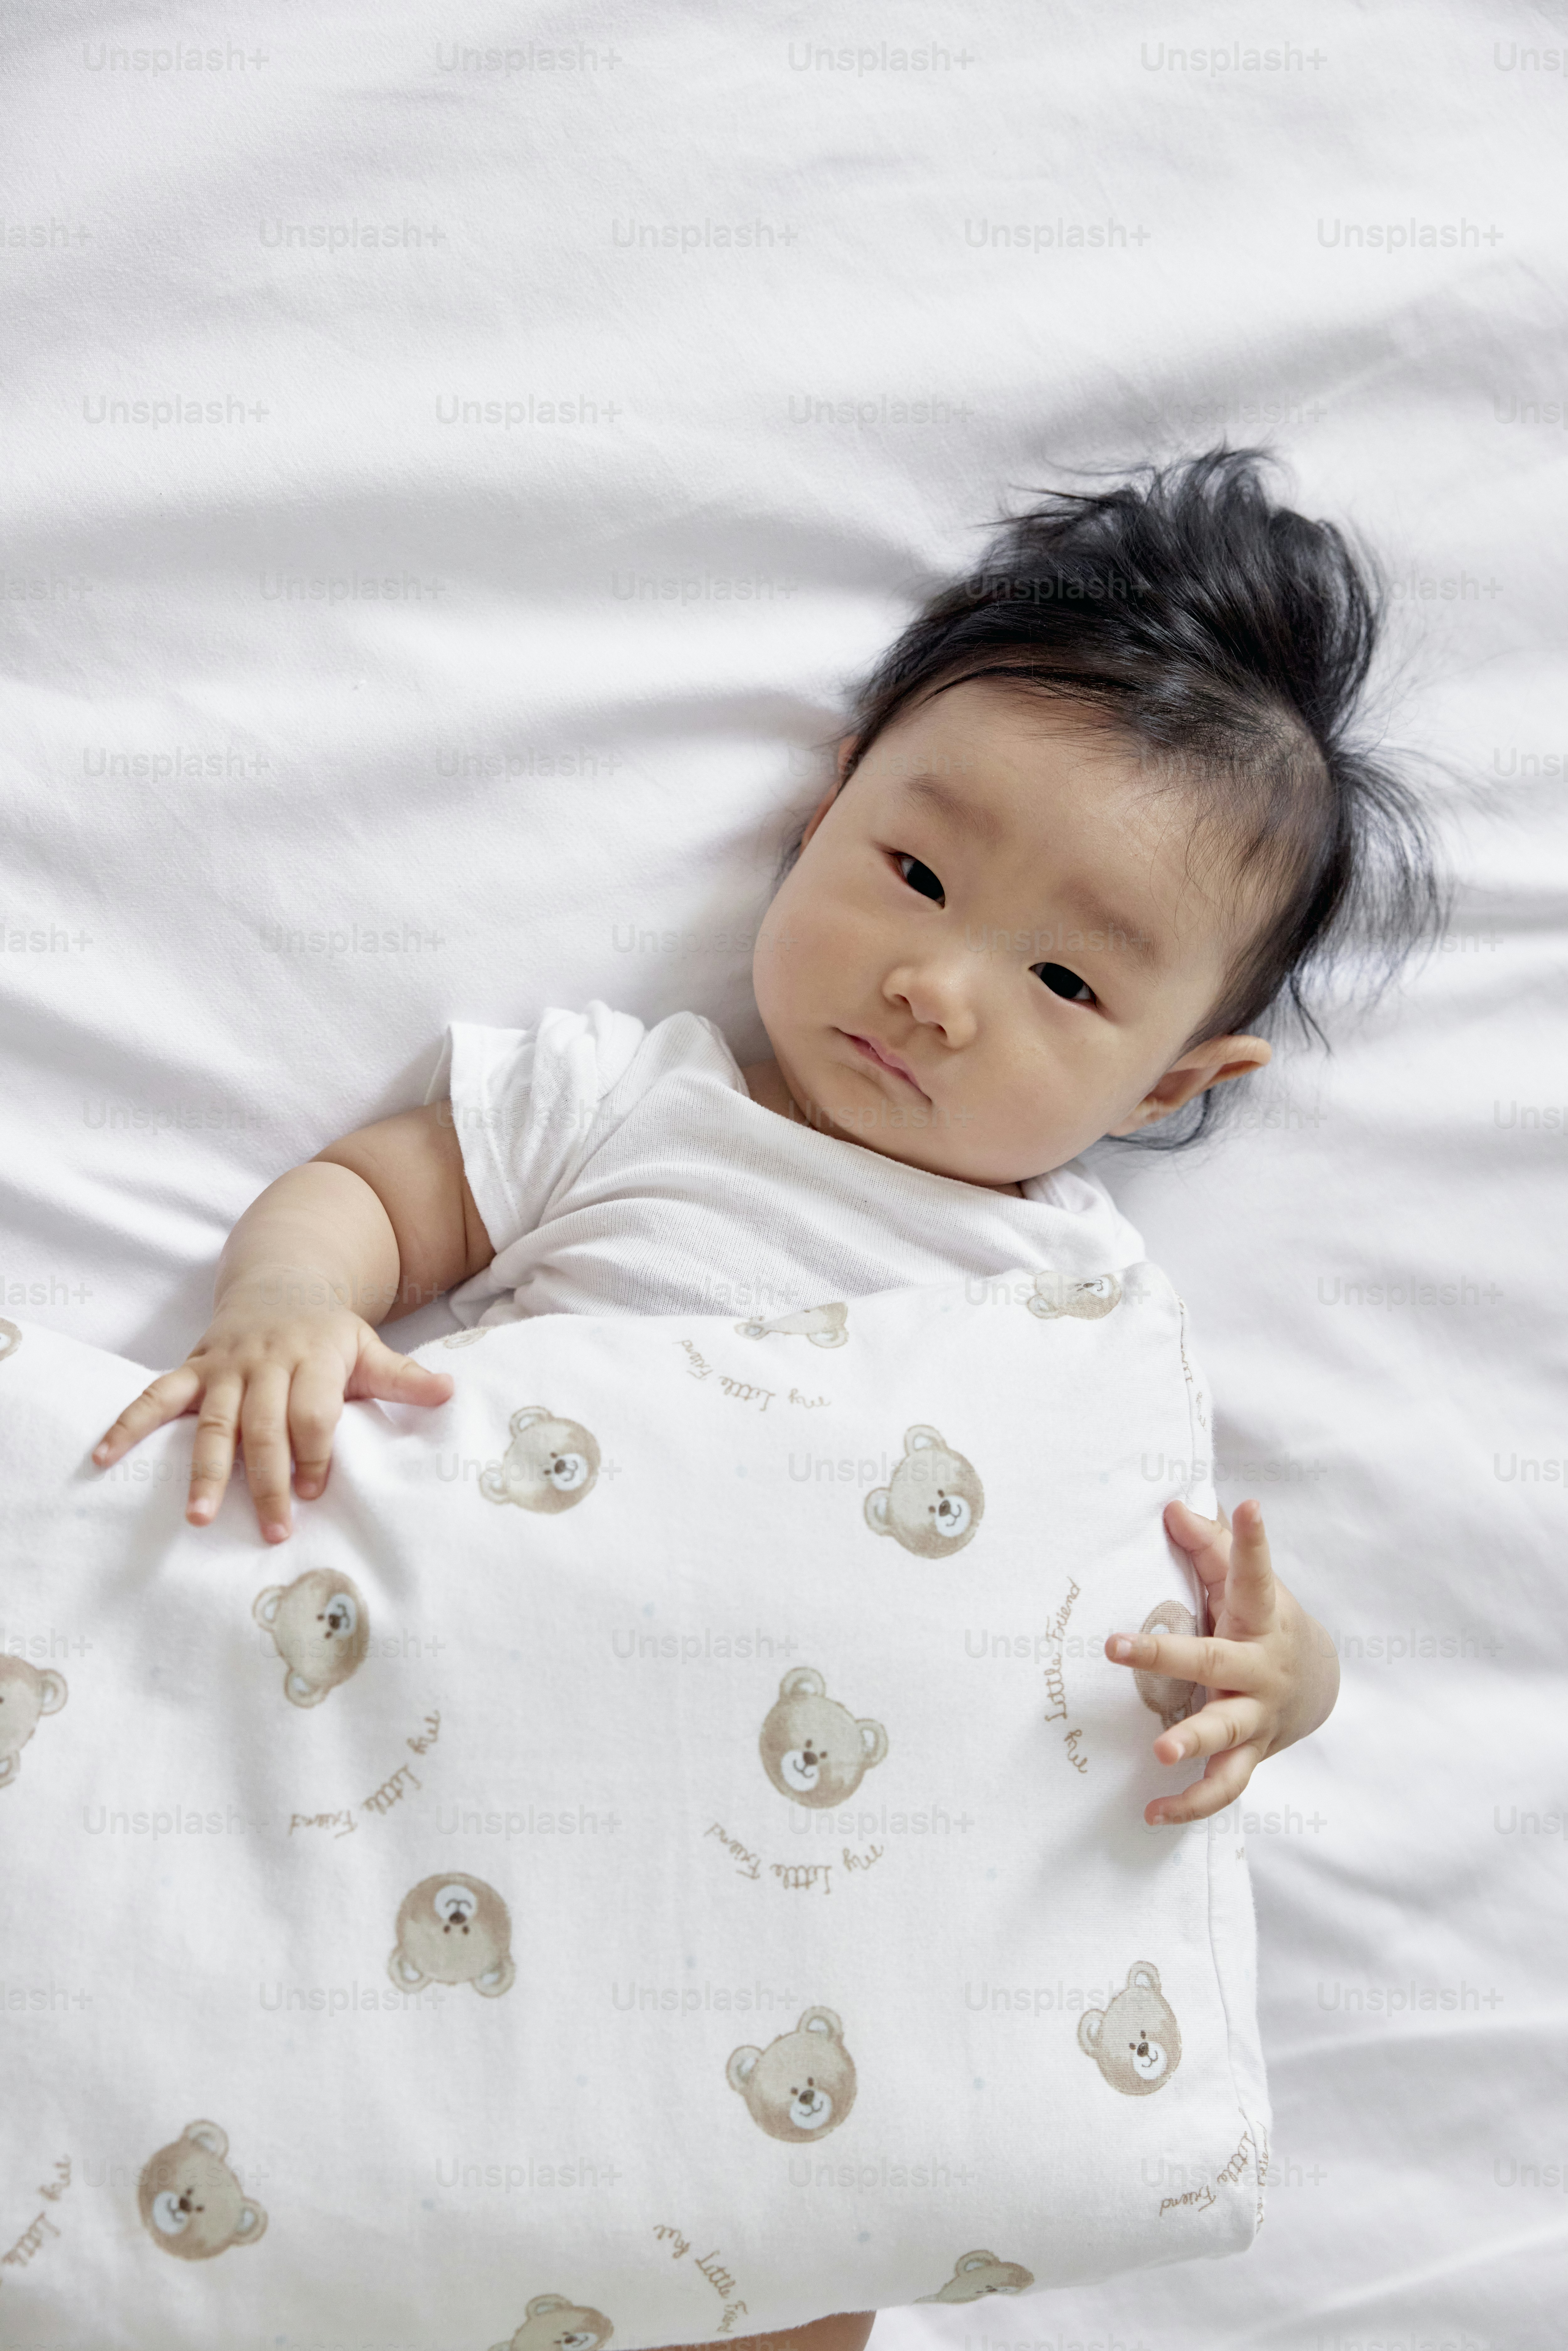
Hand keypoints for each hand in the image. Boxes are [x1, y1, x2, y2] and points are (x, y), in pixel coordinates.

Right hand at [91, 1267, 452, 1542]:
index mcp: (315, 1358)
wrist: (283, 1280)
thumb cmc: (330, 1332)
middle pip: (265, 1428)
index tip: (314, 1493)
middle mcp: (266, 1363)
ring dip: (204, 1470)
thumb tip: (451, 1393)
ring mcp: (225, 1367)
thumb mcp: (369, 1347)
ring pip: (212, 1422)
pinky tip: (102, 1458)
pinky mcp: (193, 1368)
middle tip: (270, 1530)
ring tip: (197, 1516)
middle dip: (267, 1481)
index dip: (315, 1454)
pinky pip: (155, 1397)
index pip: (314, 1414)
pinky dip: (127, 1425)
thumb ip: (404, 1377)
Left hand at [1105, 1496, 1339, 1825]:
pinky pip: (1223, 1786)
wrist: (1315, 1681)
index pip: (1254, 1573)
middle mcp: (1260, 1670)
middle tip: (1118, 1647)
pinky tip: (1152, 1813)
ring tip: (1160, 1752)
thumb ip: (1210, 1547)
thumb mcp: (1244, 1585)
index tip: (1249, 1507)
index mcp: (1260, 1619)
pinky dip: (1190, 1804)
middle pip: (1215, 1662)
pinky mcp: (1249, 1755)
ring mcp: (1256, 1717)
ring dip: (1191, 1742)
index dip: (1252, 1542)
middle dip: (1166, 1655)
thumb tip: (1174, 1508)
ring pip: (1225, 1735)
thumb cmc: (1261, 1621)